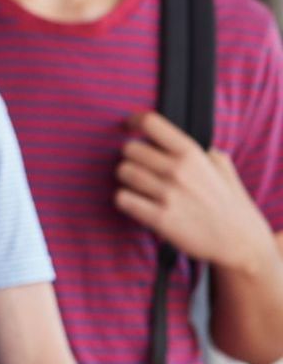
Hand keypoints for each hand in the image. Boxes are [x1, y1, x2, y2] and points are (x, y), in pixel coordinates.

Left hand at [115, 111, 275, 273]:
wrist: (240, 242)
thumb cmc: (230, 204)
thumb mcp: (222, 166)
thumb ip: (199, 150)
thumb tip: (178, 139)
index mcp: (192, 153)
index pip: (151, 123)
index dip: (134, 122)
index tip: (129, 127)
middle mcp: (178, 170)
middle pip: (129, 149)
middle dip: (132, 158)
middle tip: (141, 168)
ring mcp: (168, 194)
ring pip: (123, 172)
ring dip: (127, 179)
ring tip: (142, 188)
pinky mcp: (160, 218)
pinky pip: (122, 198)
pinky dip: (126, 200)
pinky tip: (138, 203)